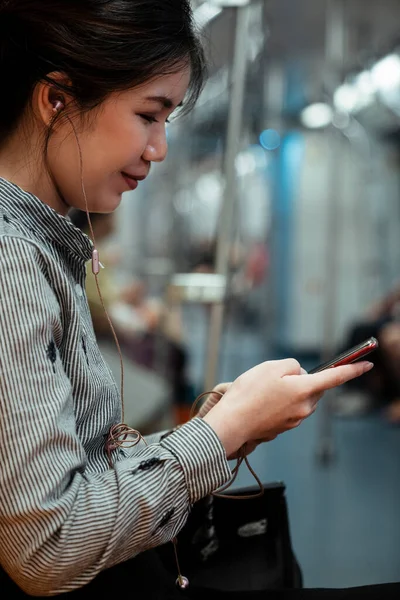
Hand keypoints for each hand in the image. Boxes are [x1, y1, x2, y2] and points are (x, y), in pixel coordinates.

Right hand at [203, 358, 373, 457]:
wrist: (232, 423)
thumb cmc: (249, 394)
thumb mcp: (270, 367)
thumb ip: (292, 365)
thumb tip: (301, 373)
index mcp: (304, 390)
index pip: (335, 377)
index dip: (352, 369)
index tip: (366, 364)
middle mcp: (305, 408)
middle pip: (313, 387)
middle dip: (302, 379)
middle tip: (276, 377)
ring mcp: (295, 420)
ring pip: (301, 398)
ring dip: (290, 392)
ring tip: (264, 391)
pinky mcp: (285, 427)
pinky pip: (290, 409)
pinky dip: (281, 403)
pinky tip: (262, 403)